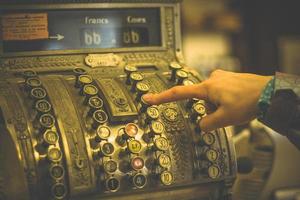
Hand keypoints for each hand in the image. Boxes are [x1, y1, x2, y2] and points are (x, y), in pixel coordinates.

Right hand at [143, 70, 272, 131]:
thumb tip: (202, 126)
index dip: (161, 98)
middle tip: (226, 114)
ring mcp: (221, 78)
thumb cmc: (249, 101)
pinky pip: (221, 93)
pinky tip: (237, 103)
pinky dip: (226, 101)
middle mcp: (212, 79)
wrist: (269, 92)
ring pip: (212, 98)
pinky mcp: (229, 79)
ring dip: (219, 106)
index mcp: (207, 88)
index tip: (148, 98)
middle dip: (210, 110)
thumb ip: (208, 124)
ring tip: (235, 108)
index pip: (178, 93)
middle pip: (201, 100)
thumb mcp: (225, 119)